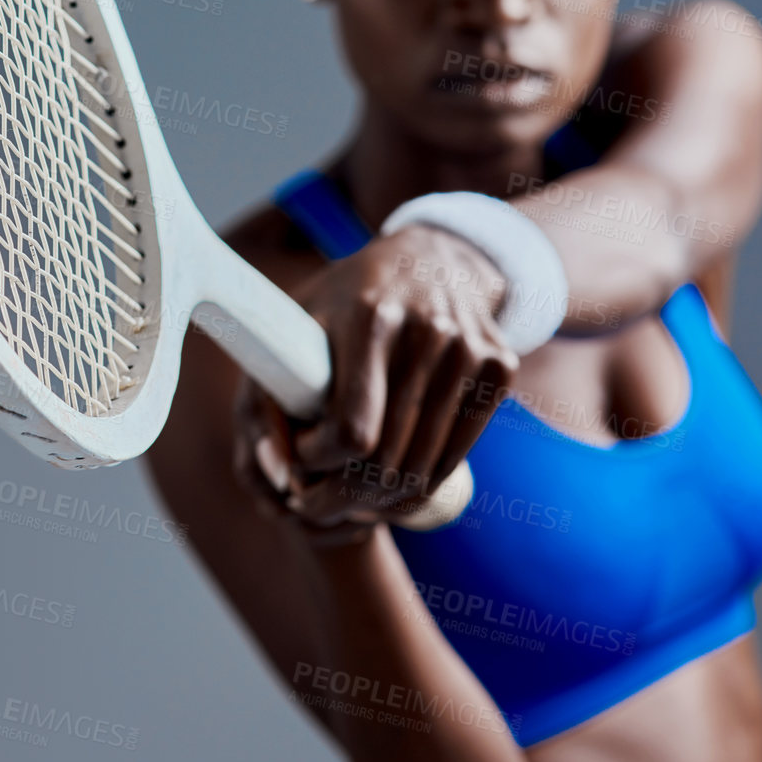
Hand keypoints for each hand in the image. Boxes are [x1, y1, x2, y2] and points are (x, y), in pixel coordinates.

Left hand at [232, 225, 519, 537]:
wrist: (433, 258)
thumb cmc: (344, 301)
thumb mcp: (290, 330)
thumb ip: (262, 405)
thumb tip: (276, 480)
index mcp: (370, 315)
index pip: (350, 430)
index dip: (315, 461)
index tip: (295, 458)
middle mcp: (429, 331)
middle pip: (386, 458)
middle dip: (339, 497)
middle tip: (312, 504)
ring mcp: (471, 350)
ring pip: (421, 469)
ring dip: (376, 503)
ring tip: (343, 502)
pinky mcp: (499, 368)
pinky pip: (454, 459)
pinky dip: (417, 491)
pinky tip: (384, 492)